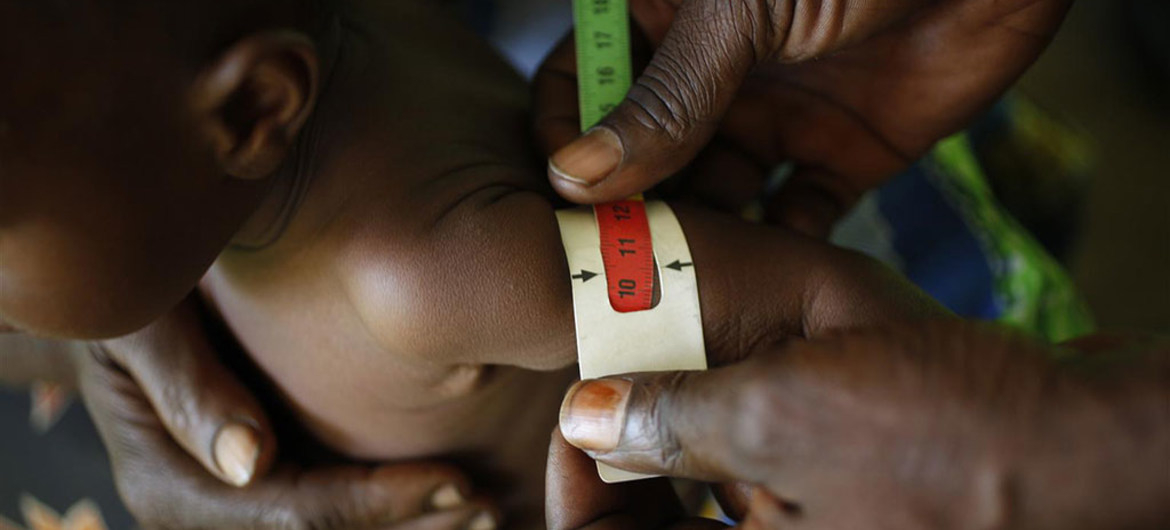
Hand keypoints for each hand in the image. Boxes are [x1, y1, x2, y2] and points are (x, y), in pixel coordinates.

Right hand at [77, 295, 495, 528]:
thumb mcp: (142, 323)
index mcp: (171, 485)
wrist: (116, 289)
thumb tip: (247, 463)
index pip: (289, 515)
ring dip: (408, 528)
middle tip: (489, 506)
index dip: (377, 505)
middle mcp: (204, 507)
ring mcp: (234, 502)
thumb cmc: (130, 291)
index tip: (457, 481)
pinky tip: (450, 495)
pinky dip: (390, 509)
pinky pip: (328, 509)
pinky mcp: (262, 481)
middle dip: (405, 527)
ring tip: (486, 510)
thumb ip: (188, 386)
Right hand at [535, 0, 1071, 235]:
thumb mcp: (740, 10)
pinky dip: (780, 248)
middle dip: (626, 207)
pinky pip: (799, 215)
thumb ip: (665, 97)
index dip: (565, 137)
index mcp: (672, 20)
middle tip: (613, 267)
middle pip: (643, 156)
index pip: (585, 83)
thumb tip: (574, 175)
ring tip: (676, 285)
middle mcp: (714, 76)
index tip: (563, 196)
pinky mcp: (846, 154)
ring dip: (697, 238)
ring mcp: (777, 116)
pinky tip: (760, 278)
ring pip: (715, 196)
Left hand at [549, 322, 1169, 528]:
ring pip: (701, 508)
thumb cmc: (945, 433)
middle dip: (621, 469)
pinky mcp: (844, 511)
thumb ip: (674, 422)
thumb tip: (584, 418)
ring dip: (673, 445)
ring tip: (660, 370)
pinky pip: (755, 488)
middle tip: (611, 389)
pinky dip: (731, 439)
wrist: (1088, 443)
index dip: (577, 497)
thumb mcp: (786, 412)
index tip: (576, 423)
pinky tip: (730, 378)